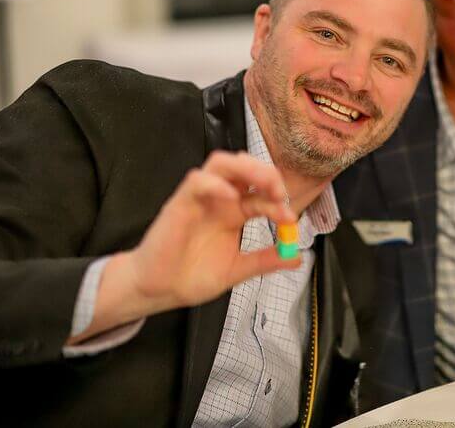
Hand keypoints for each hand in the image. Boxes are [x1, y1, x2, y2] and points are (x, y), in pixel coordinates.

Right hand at [67, 151, 297, 343]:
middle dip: (267, 173)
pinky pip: (197, 181)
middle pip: (245, 167)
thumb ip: (265, 261)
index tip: (291, 219)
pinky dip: (216, 184)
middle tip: (280, 192)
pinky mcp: (179, 204)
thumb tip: (297, 258)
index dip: (279, 202)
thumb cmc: (190, 276)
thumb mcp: (236, 269)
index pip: (262, 194)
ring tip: (264, 185)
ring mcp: (200, 199)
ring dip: (247, 167)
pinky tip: (231, 197)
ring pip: (222, 163)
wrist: (158, 291)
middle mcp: (219, 200)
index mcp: (234, 212)